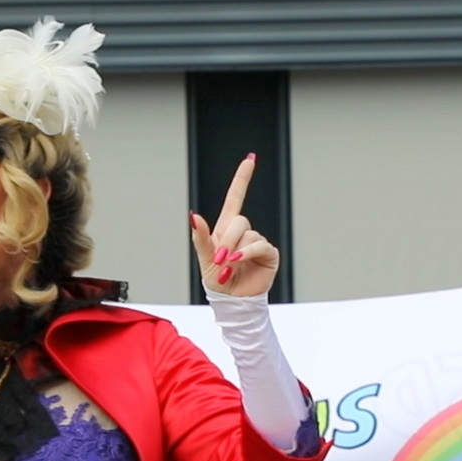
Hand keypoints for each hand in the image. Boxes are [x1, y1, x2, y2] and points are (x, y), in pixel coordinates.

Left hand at [192, 155, 280, 297]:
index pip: (236, 198)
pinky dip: (247, 253)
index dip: (243, 178)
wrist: (232, 301)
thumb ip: (200, 237)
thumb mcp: (204, 259)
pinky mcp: (268, 254)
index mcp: (226, 229)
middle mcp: (243, 233)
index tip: (250, 159)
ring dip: (234, 251)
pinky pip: (259, 245)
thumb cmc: (217, 281)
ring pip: (247, 234)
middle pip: (238, 220)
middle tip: (220, 259)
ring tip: (227, 267)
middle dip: (226, 239)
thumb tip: (193, 216)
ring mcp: (256, 242)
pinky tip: (238, 263)